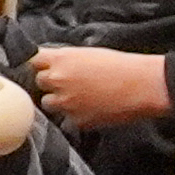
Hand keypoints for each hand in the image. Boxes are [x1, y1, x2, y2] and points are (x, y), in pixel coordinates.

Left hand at [23, 44, 173, 132]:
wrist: (142, 85)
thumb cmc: (122, 66)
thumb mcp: (89, 53)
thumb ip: (66, 59)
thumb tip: (54, 65)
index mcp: (61, 59)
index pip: (32, 60)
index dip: (39, 64)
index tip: (43, 67)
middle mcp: (58, 80)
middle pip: (38, 82)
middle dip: (50, 83)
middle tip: (68, 83)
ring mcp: (65, 102)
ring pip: (48, 103)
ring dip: (59, 101)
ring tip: (79, 98)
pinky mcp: (76, 120)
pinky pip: (66, 120)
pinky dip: (74, 116)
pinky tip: (90, 109)